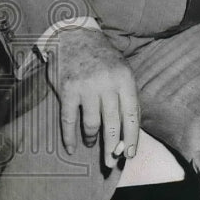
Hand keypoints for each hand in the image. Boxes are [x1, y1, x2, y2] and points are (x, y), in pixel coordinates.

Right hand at [44, 27, 139, 168]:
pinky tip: (70, 147)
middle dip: (112, 147)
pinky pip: (69, 120)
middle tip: (110, 163)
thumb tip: (129, 130)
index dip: (131, 138)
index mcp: (125, 80)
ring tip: (93, 144)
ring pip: (92, 124)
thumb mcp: (123, 71)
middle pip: (112, 124)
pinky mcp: (67, 90)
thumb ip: (126, 97)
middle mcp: (107, 84)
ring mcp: (86, 87)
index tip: (130, 155)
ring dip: (93, 139)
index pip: (132, 115)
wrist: (75, 36)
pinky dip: (69, 137)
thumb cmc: (103, 59)